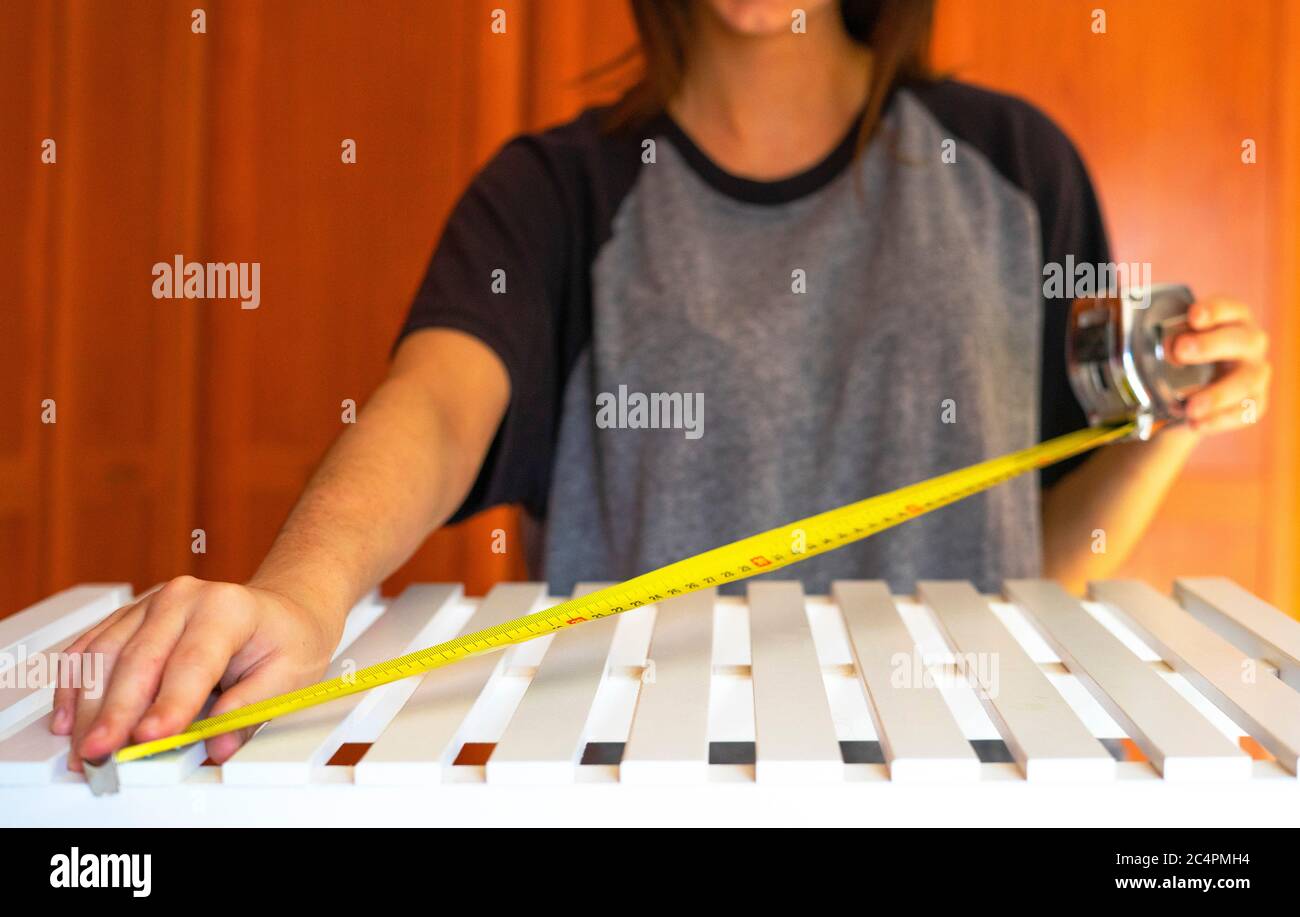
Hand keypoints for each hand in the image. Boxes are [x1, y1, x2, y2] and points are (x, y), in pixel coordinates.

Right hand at [51, 576, 342, 769]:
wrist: (283, 609)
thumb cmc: (287, 639)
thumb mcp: (289, 676)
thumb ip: (250, 712)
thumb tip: (217, 746)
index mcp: (228, 609)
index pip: (192, 661)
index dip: (168, 703)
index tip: (150, 737)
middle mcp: (184, 599)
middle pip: (139, 660)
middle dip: (114, 713)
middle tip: (100, 756)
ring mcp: (152, 604)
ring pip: (105, 655)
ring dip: (86, 706)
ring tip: (81, 748)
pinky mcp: (131, 617)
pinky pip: (92, 648)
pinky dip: (75, 684)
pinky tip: (69, 716)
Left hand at [1171, 296, 1271, 434]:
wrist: (1189, 394)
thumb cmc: (1182, 357)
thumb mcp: (1169, 343)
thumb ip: (1160, 338)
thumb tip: (1135, 335)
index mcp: (1231, 319)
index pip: (1229, 308)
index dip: (1214, 310)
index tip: (1193, 316)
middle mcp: (1249, 343)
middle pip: (1240, 340)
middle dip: (1210, 345)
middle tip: (1179, 352)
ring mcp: (1255, 373)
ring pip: (1247, 381)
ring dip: (1217, 394)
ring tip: (1190, 407)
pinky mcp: (1255, 402)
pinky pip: (1245, 411)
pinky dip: (1220, 419)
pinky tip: (1196, 423)